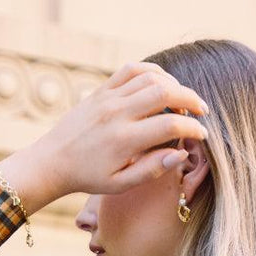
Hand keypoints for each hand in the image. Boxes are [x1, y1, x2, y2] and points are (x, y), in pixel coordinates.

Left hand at [0, 62, 208, 215]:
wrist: (54, 161)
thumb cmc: (88, 178)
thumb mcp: (119, 185)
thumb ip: (151, 170)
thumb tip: (181, 154)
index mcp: (124, 141)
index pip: (169, 125)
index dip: (192, 128)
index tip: (201, 135)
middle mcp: (118, 114)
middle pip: (165, 92)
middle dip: (190, 99)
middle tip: (201, 111)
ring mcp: (109, 98)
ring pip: (151, 77)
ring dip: (174, 85)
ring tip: (183, 100)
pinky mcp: (102, 90)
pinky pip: (132, 69)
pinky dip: (153, 71)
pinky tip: (162, 84)